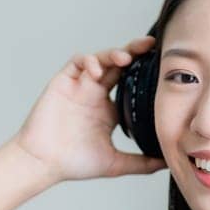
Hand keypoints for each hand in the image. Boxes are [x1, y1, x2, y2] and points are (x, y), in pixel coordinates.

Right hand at [15, 36, 167, 181]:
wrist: (43, 164)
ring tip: (125, 58)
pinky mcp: (62, 83)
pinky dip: (89, 61)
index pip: (130, 82)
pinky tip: (97, 73)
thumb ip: (141, 163)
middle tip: (151, 45)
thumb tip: (167, 163)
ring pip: (100, 59)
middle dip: (134, 51)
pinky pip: (77, 62)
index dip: (144, 71)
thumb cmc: (73, 164)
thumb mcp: (115, 163)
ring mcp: (79, 86)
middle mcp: (94, 93)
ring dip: (113, 53)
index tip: (163, 67)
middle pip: (118, 64)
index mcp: (108, 108)